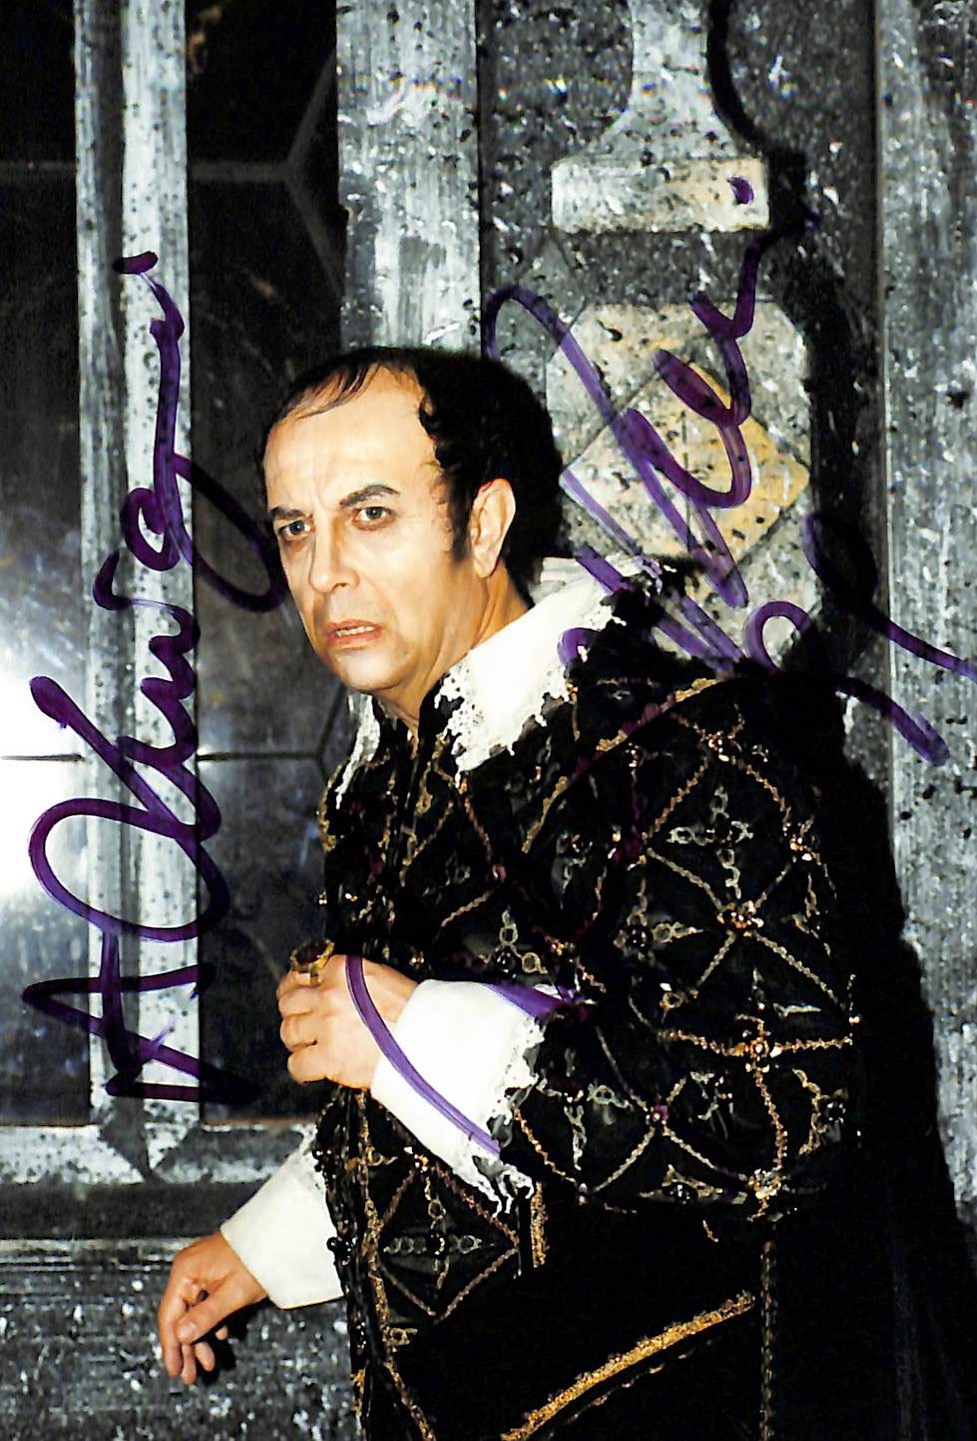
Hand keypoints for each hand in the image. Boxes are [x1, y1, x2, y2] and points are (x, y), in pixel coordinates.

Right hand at [158, 1232, 266, 1384]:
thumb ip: (206, 1316)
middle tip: (189, 1374)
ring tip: (207, 1361)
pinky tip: (219, 1336)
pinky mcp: (214, 1272)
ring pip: (194, 1311)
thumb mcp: (232, 1294)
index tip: (174, 1368)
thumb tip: (181, 1335)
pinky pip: (206, 1302)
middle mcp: (189, 1269)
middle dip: (187, 1348)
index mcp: (186, 1271)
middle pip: (181, 1315)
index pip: (170, 1315)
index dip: (171, 1346)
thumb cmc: (257, 1258)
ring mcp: (201, 1270)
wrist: (279, 1238)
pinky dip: (211, 1322)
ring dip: (201, 1337)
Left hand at [277, 953, 416, 1088]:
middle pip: (289, 1001)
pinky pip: (297, 1064)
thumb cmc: (415, 1010)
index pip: (303, 971)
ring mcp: (326, 1027)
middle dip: (293, 1010)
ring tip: (306, 1043)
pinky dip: (301, 1067)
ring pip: (289, 1031)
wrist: (429, 1039)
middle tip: (299, 1018)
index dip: (298, 984)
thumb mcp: (383, 977)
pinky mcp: (328, 1058)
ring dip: (296, 1038)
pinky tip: (310, 1066)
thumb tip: (333, 987)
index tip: (298, 990)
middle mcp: (329, 995)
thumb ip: (352, 979)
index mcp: (343, 970)